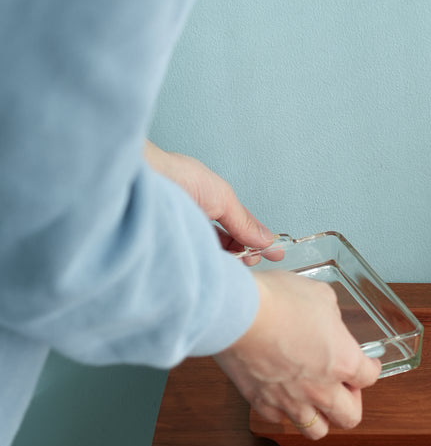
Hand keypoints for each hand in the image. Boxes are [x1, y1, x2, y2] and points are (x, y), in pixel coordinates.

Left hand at [144, 140, 278, 262]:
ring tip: (237, 264)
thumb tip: (265, 238)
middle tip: (252, 261)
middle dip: (242, 254)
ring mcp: (182, 236)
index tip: (274, 255)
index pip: (236, 230)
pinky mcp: (170, 253)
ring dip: (227, 261)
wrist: (142, 181)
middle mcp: (193, 221)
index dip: (255, 243)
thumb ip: (244, 221)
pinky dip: (209, 268)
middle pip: (226, 246)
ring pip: (211, 256)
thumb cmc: (174, 176)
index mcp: (206, 204)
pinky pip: (194, 266)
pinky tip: (217, 269)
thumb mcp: (222, 197)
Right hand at [215, 270, 380, 437]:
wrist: (236, 314)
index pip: (370, 377)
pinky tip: (282, 396)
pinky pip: (279, 419)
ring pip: (315, 430)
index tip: (366, 366)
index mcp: (343, 362)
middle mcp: (321, 389)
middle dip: (351, 403)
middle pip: (350, 418)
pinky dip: (283, 411)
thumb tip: (328, 322)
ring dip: (321, 418)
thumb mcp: (320, 296)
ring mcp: (290, 401)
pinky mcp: (261, 402)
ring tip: (315, 401)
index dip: (370, 369)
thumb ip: (331, 317)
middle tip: (343, 387)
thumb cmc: (278, 301)